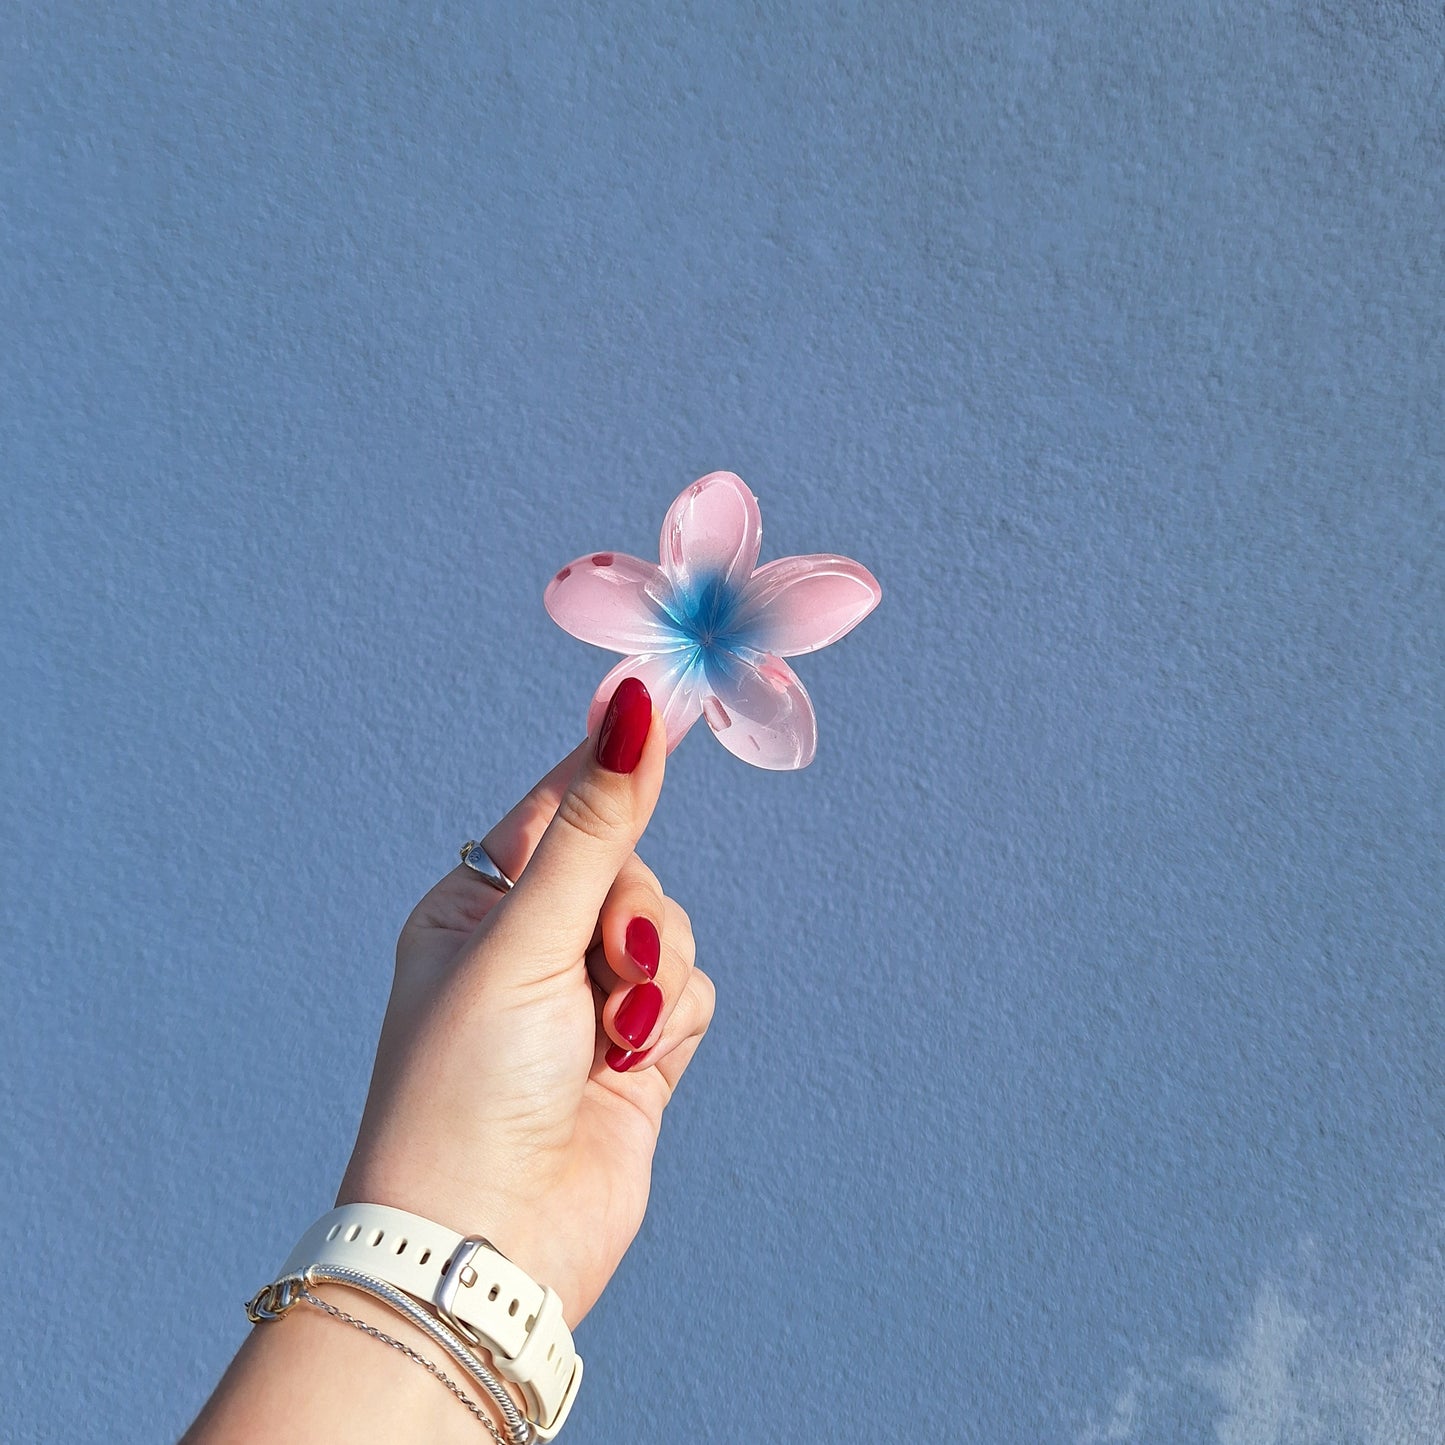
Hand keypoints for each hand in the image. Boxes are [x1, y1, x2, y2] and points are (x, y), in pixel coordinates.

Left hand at [336, 678, 715, 1324]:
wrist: (488, 1244)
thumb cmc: (468, 1083)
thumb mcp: (526, 937)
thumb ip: (596, 825)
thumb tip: (630, 705)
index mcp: (475, 906)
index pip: (557, 807)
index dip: (609, 765)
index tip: (664, 703)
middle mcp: (529, 946)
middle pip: (629, 870)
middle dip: (632, 911)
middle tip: (608, 959)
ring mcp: (585, 1002)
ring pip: (669, 930)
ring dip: (654, 972)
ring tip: (615, 1031)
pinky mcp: (636, 1054)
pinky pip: (690, 992)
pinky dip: (671, 1018)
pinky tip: (632, 1064)